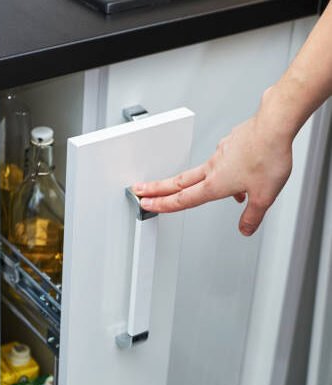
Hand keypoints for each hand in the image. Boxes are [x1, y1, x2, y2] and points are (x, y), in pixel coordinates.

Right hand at [132, 114, 293, 235]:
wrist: (274, 126)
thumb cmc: (268, 156)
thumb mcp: (265, 197)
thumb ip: (253, 216)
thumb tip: (245, 228)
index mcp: (215, 184)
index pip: (182, 199)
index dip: (162, 205)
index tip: (146, 205)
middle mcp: (213, 168)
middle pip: (178, 182)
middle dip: (156, 188)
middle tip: (140, 190)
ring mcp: (219, 153)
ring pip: (201, 171)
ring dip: (193, 181)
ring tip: (200, 189)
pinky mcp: (230, 143)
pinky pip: (222, 160)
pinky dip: (222, 169)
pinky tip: (236, 170)